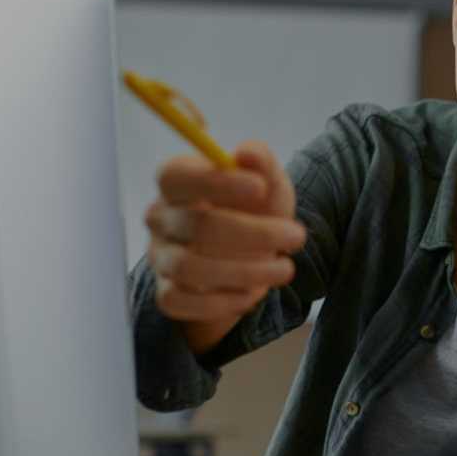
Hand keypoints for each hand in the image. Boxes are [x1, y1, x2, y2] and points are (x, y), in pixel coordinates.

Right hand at [145, 140, 305, 353]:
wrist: (250, 256)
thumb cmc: (255, 210)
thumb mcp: (267, 183)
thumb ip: (261, 162)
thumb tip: (247, 153)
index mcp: (177, 181)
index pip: (177, 176)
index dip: (217, 182)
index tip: (260, 188)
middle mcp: (160, 217)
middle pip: (195, 226)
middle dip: (254, 233)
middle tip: (297, 236)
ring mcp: (160, 257)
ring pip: (190, 268)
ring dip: (246, 272)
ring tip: (285, 269)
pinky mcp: (166, 293)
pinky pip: (183, 302)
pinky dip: (224, 302)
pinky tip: (253, 293)